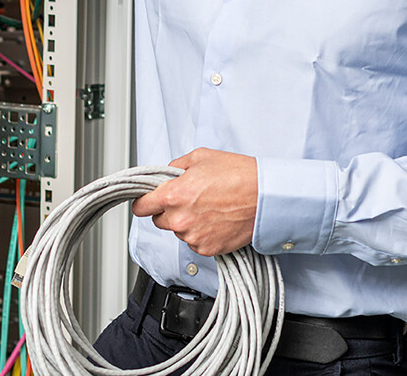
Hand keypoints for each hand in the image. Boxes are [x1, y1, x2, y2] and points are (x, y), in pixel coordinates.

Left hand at [131, 148, 258, 256]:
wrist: (265, 196)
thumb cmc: (238, 174)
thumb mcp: (202, 157)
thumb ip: (177, 166)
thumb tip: (168, 174)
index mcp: (173, 195)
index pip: (141, 207)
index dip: (145, 201)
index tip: (149, 201)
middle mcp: (179, 220)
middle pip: (159, 220)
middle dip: (170, 210)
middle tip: (191, 198)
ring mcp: (193, 237)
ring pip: (179, 231)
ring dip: (188, 222)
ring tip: (210, 207)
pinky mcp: (207, 249)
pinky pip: (196, 242)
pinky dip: (203, 233)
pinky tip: (217, 220)